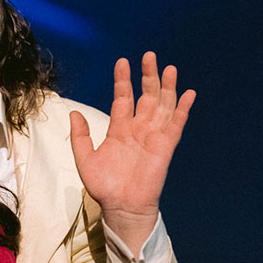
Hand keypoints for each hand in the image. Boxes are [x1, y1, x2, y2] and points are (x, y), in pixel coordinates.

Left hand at [69, 51, 194, 251]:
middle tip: (149, 56)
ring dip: (167, 86)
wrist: (121, 206)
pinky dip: (183, 109)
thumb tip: (73, 112)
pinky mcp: (166, 145)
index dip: (123, 80)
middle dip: (148, 76)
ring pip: (164, 105)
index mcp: (119, 128)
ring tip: (169, 68)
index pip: (123, 97)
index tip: (123, 61)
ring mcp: (153, 135)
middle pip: (146, 96)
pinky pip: (177, 124)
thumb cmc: (103, 186)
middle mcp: (138, 128)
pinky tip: (189, 93)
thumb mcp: (84, 158)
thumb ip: (80, 135)